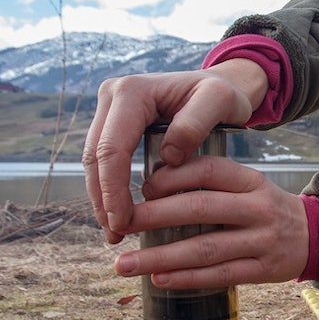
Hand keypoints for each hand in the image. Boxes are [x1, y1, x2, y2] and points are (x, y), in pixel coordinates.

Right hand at [83, 59, 268, 242]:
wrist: (222, 85)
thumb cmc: (223, 94)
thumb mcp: (220, 102)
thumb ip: (195, 125)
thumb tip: (168, 157)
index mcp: (132, 92)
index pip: (112, 148)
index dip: (113, 189)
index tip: (123, 221)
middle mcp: (113, 95)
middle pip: (95, 156)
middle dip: (102, 199)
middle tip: (115, 234)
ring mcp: (110, 108)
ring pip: (94, 161)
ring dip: (101, 197)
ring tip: (115, 231)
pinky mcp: (114, 122)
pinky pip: (105, 159)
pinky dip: (109, 187)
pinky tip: (119, 212)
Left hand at [113, 156, 309, 287]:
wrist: (318, 236)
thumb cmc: (268, 209)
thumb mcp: (249, 186)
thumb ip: (212, 184)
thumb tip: (151, 190)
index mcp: (251, 181)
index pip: (208, 171)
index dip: (172, 177)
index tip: (141, 189)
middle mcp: (258, 208)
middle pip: (201, 208)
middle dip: (154, 217)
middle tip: (122, 225)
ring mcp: (263, 240)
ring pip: (206, 248)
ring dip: (161, 257)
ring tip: (126, 263)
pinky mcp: (264, 270)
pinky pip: (221, 275)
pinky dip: (187, 278)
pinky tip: (160, 279)